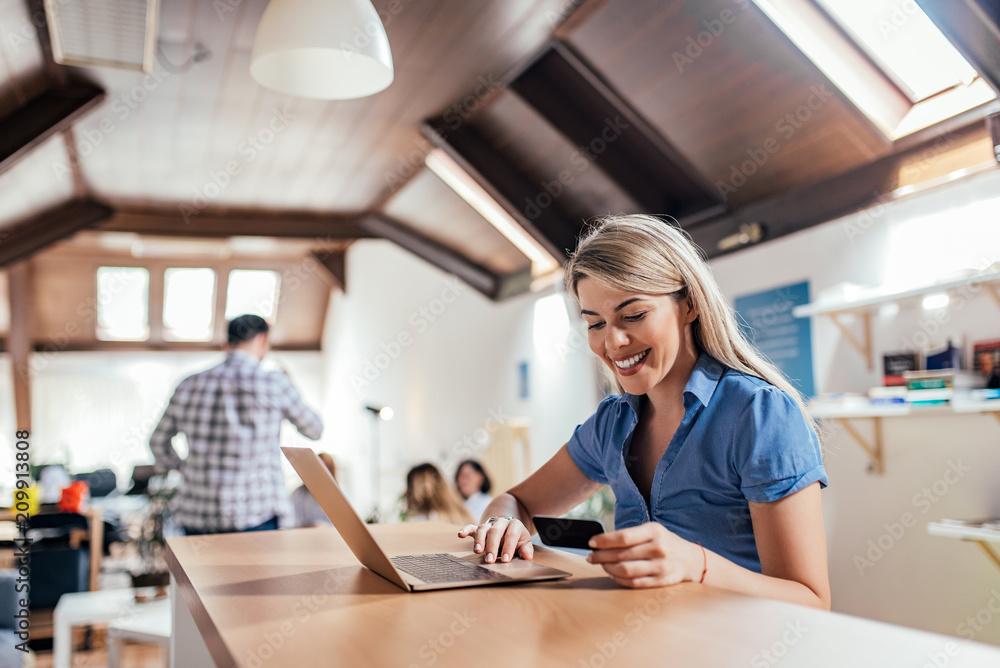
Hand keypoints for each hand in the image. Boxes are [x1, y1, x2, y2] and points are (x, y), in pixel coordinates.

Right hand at [457, 517, 533, 563]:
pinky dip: (465, 530)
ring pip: (483, 529)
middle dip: (492, 546)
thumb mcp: (524, 543)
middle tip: (489, 560)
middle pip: (495, 532)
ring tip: (477, 551)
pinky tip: (460, 534)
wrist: (508, 528)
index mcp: (514, 525)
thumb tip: (527, 558)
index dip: (508, 547)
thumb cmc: (517, 539)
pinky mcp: (479, 528)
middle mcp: (501, 522)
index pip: (511, 535)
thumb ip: (526, 550)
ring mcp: (489, 524)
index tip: (505, 560)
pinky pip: (471, 527)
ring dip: (479, 540)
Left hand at [586, 522, 700, 587]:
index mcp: (654, 531)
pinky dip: (619, 580)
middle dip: (601, 556)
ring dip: (608, 568)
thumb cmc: (664, 542)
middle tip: (591, 556)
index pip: (623, 537)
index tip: (591, 542)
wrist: (690, 559)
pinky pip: (634, 583)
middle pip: (621, 555)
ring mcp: (660, 566)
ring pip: (625, 570)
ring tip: (601, 565)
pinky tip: (613, 575)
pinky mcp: (660, 582)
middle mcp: (658, 548)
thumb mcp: (652, 530)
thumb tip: (601, 541)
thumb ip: (631, 535)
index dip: (604, 540)